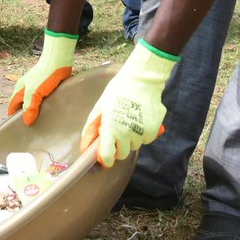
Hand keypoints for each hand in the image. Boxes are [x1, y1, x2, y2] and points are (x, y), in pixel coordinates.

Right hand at [8, 31, 76, 125]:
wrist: (58, 60)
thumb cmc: (44, 74)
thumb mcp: (34, 93)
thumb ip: (30, 107)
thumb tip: (26, 121)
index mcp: (20, 89)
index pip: (13, 104)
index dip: (13, 115)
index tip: (17, 127)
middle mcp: (27, 88)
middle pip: (23, 105)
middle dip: (26, 115)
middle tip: (32, 128)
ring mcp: (37, 88)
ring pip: (34, 103)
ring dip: (37, 111)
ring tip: (42, 122)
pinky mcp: (48, 87)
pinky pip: (44, 100)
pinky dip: (46, 106)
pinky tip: (51, 111)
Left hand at [80, 39, 177, 166]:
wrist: (142, 80)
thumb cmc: (118, 91)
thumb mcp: (100, 107)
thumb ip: (91, 128)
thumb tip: (85, 148)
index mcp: (110, 127)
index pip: (107, 156)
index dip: (104, 159)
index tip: (104, 156)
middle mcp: (126, 133)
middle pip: (122, 154)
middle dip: (118, 146)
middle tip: (117, 130)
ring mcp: (142, 133)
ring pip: (134, 146)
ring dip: (130, 139)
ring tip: (129, 119)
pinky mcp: (154, 130)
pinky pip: (146, 140)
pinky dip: (143, 134)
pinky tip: (140, 119)